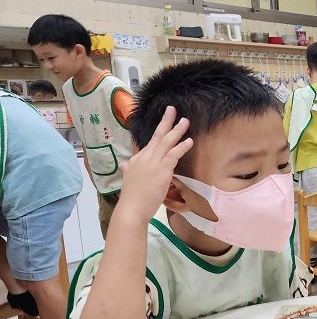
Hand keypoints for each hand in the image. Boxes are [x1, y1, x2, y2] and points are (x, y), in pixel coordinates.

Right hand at [118, 106, 192, 223]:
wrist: (131, 209)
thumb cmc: (132, 198)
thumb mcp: (128, 180)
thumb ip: (127, 170)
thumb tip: (125, 165)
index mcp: (136, 160)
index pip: (150, 144)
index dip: (158, 134)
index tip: (165, 125)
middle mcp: (144, 157)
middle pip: (157, 135)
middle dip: (166, 121)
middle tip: (172, 109)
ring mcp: (153, 162)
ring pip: (166, 141)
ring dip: (177, 130)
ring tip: (185, 121)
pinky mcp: (162, 169)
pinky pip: (174, 154)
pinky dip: (182, 146)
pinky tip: (189, 141)